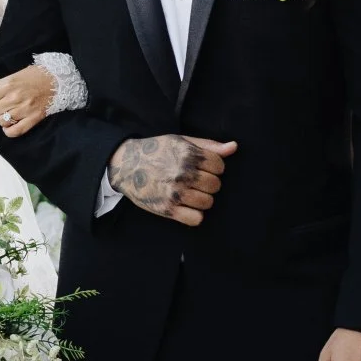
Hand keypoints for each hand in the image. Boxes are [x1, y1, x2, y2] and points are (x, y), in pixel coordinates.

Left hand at [0, 64, 59, 137]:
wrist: (58, 80)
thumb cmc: (34, 76)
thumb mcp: (12, 76)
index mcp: (8, 84)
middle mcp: (15, 97)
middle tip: (3, 104)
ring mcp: (24, 109)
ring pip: (1, 122)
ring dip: (3, 118)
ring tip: (11, 111)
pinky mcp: (33, 119)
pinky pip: (14, 132)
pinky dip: (9, 130)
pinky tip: (11, 124)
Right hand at [107, 135, 236, 226]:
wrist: (126, 165)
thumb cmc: (156, 151)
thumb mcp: (181, 141)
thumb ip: (209, 145)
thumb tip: (234, 147)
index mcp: (188, 155)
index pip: (219, 166)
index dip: (214, 168)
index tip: (203, 168)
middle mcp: (182, 173)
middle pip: (215, 185)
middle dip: (208, 183)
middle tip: (195, 182)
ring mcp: (175, 192)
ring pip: (208, 202)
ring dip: (202, 200)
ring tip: (190, 194)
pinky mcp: (167, 208)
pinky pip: (196, 219)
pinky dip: (194, 215)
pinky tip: (186, 207)